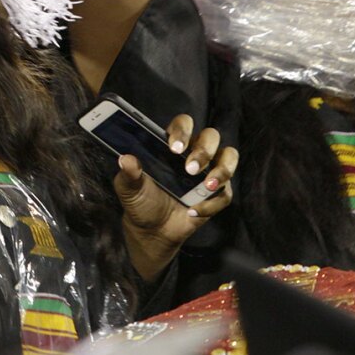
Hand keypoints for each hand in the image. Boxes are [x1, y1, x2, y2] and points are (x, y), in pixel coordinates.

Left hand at [115, 114, 237, 281]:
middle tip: (189, 169)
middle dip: (204, 151)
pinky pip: (225, 192)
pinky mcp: (217, 193)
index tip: (174, 147)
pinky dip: (212, 203)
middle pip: (211, 137)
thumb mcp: (129, 188)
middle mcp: (193, 153)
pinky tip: (193, 211)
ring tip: (206, 186)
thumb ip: (129, 173)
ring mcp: (208, 172)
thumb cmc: (140, 201)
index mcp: (172, 144)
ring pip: (229, 157)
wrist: (152, 230)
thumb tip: (126, 159)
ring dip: (222, 170)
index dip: (183, 130)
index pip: (183, 124)